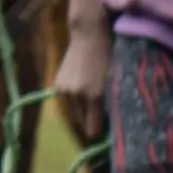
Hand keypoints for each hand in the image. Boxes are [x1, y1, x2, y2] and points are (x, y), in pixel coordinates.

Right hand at [54, 21, 112, 146]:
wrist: (88, 35)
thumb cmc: (108, 56)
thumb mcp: (115, 79)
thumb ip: (113, 101)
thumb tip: (114, 121)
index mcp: (93, 95)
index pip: (93, 127)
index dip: (100, 132)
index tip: (108, 137)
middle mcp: (76, 95)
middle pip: (82, 122)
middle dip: (91, 124)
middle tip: (103, 124)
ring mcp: (64, 89)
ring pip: (73, 114)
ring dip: (82, 116)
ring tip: (93, 113)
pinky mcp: (58, 84)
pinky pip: (66, 104)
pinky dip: (74, 106)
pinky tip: (83, 101)